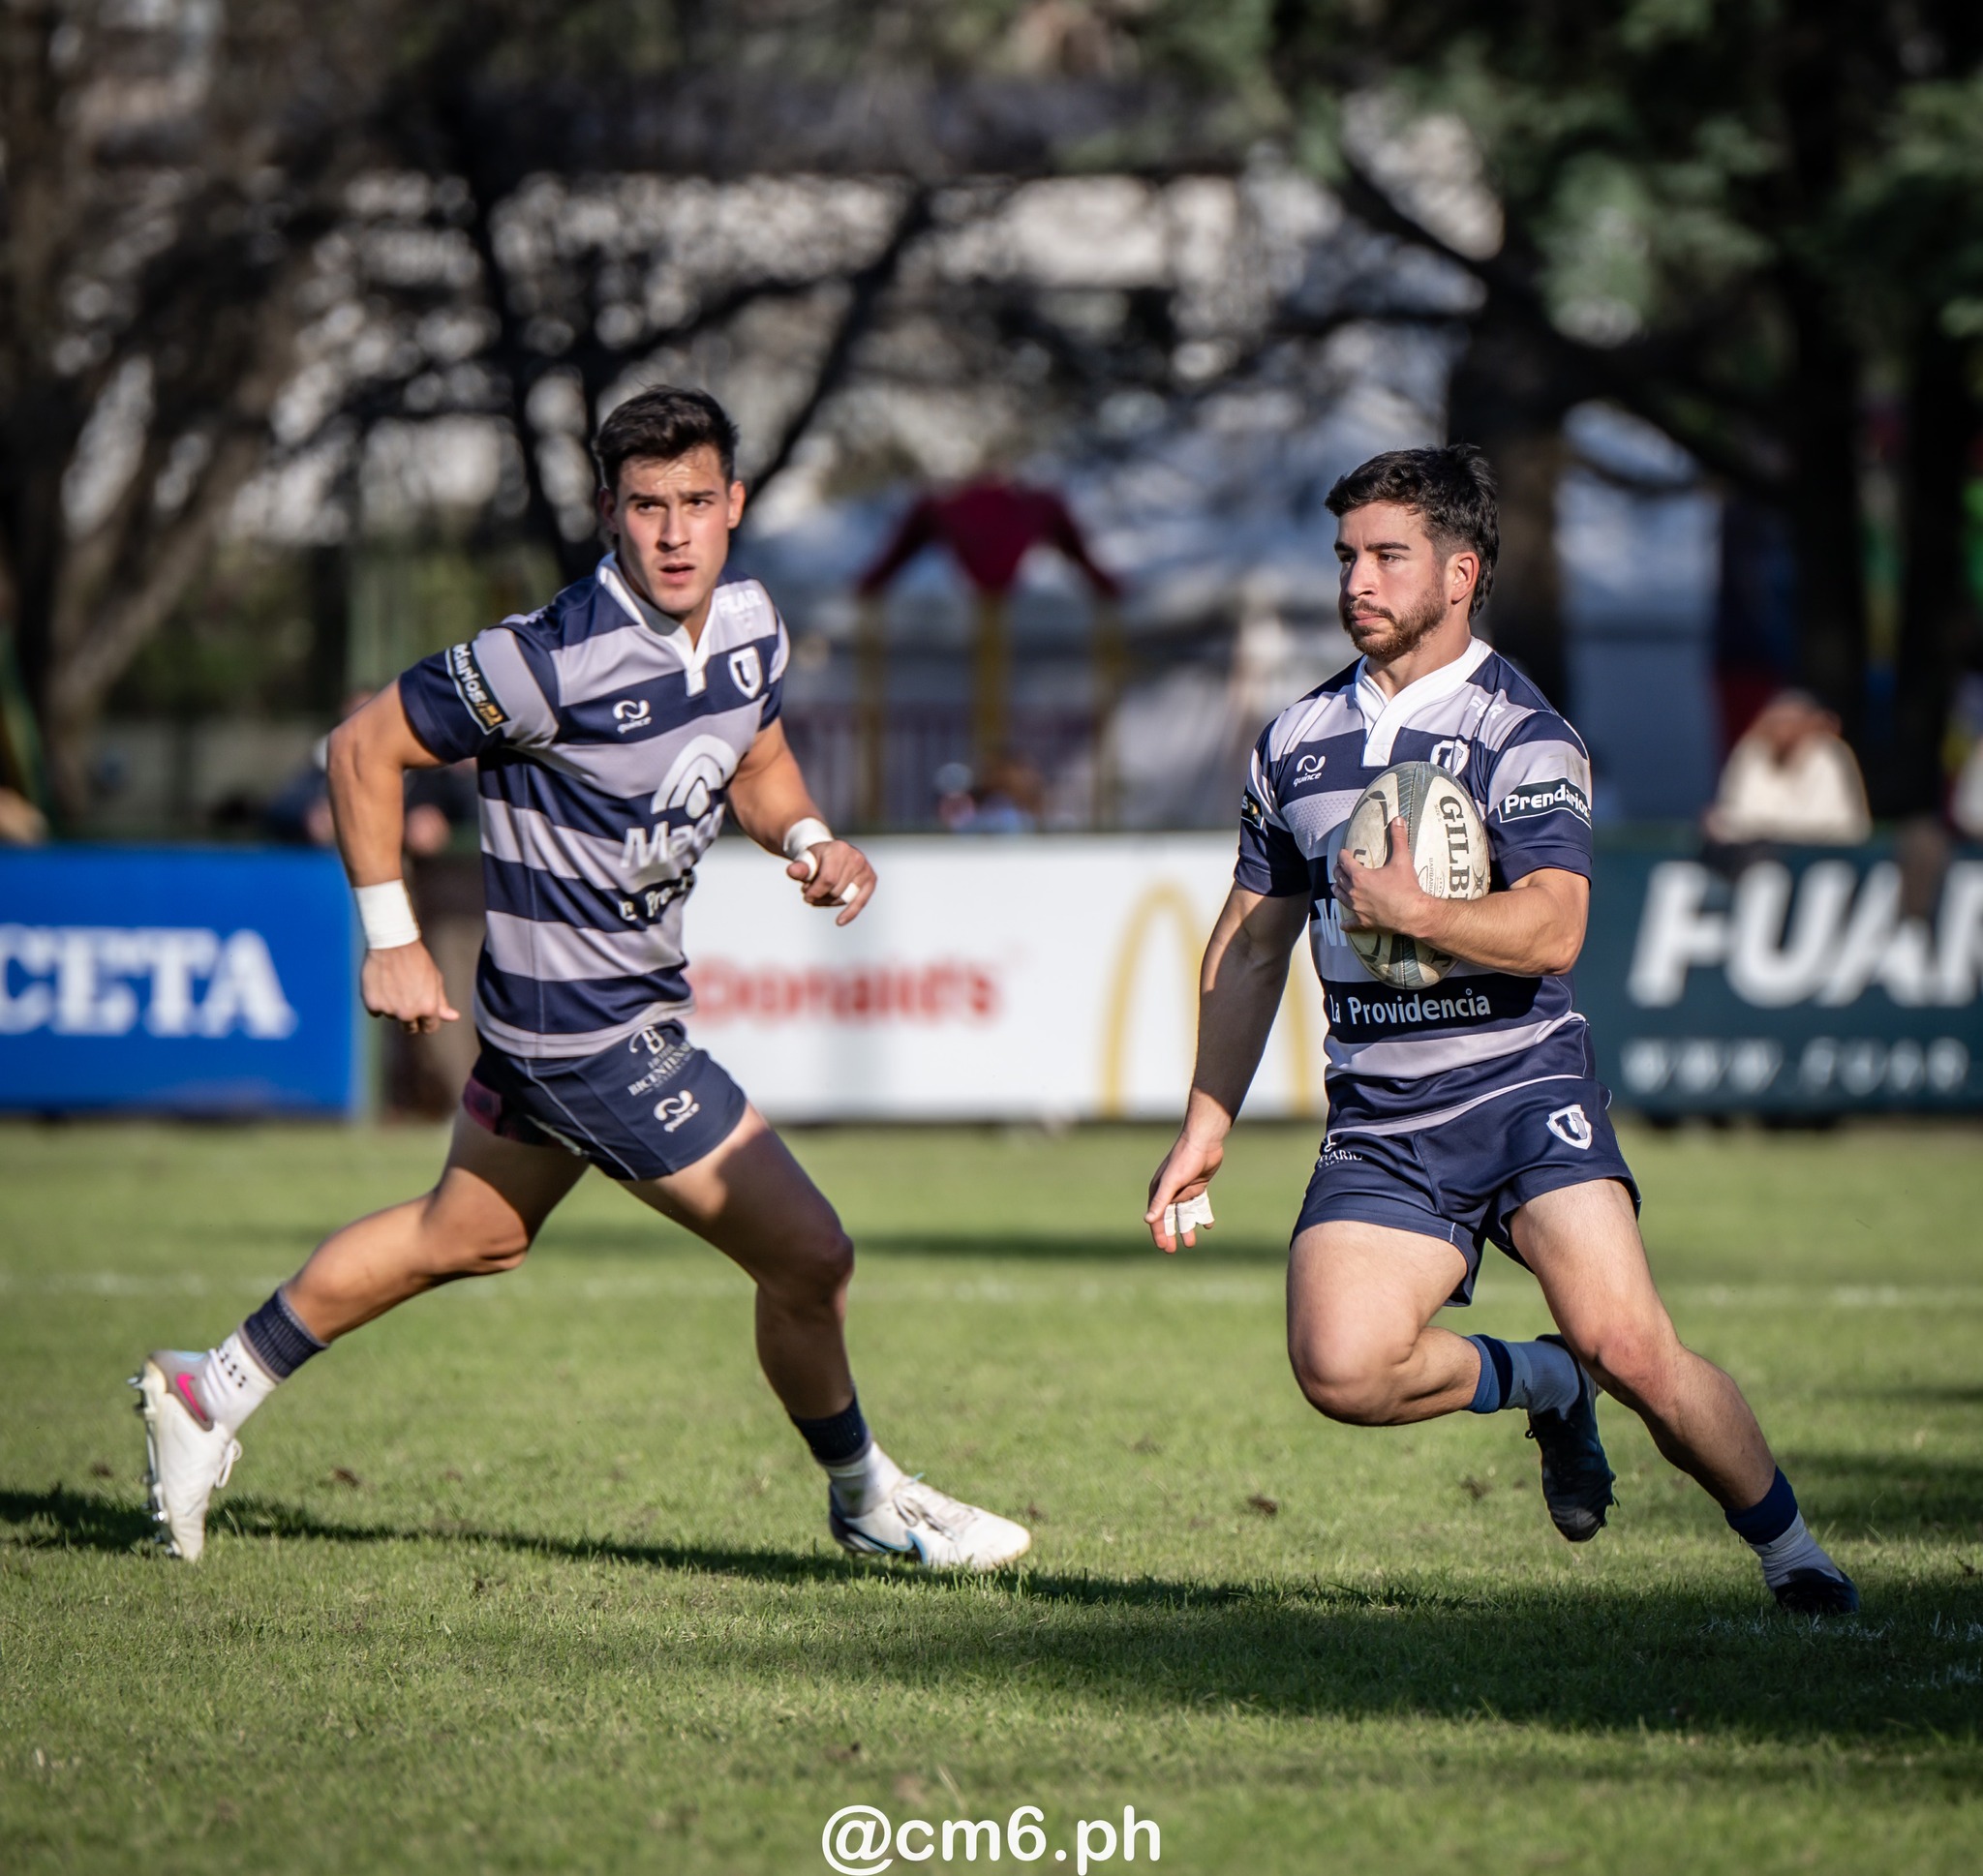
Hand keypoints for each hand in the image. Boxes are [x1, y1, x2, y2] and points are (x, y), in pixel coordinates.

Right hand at [360, 940, 458, 1033]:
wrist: (392, 943)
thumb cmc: (417, 960)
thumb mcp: (435, 979)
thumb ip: (441, 1002)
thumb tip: (453, 1018)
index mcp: (428, 1008)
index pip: (429, 1028)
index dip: (427, 1021)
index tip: (424, 1014)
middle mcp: (408, 1013)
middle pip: (410, 1028)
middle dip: (410, 1019)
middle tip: (407, 998)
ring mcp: (389, 1010)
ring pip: (392, 1016)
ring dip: (393, 1006)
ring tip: (394, 984)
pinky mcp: (372, 1004)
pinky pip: (375, 1011)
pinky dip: (378, 1001)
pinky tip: (382, 985)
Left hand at [786, 838, 876, 926]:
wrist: (831, 852)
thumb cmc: (817, 858)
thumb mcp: (805, 860)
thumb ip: (800, 867)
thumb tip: (792, 871)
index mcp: (839, 848)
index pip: (828, 879)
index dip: (815, 891)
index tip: (805, 895)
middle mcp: (856, 857)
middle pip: (836, 890)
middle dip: (820, 896)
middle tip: (810, 892)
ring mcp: (865, 869)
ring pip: (844, 898)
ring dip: (829, 902)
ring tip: (819, 896)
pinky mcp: (871, 880)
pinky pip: (860, 901)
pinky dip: (850, 913)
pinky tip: (839, 921)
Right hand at [1144, 1131, 1224, 1253]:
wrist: (1204, 1142)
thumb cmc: (1184, 1160)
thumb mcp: (1172, 1182)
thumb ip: (1161, 1201)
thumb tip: (1148, 1220)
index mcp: (1159, 1190)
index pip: (1157, 1217)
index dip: (1159, 1233)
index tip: (1164, 1247)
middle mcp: (1170, 1191)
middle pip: (1169, 1218)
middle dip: (1170, 1234)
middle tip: (1172, 1251)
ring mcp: (1184, 1189)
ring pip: (1184, 1214)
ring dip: (1186, 1228)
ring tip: (1190, 1244)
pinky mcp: (1198, 1186)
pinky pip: (1199, 1205)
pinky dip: (1202, 1215)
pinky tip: (1207, 1225)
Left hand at [1333, 815, 1433, 937]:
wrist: (1414, 913)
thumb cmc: (1407, 887)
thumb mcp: (1402, 860)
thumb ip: (1398, 838)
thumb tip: (1398, 819)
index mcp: (1360, 876)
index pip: (1344, 862)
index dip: (1343, 855)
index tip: (1344, 852)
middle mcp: (1354, 892)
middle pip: (1339, 878)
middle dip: (1339, 871)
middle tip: (1340, 867)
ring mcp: (1357, 909)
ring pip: (1340, 897)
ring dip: (1338, 889)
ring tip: (1338, 886)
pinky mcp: (1363, 923)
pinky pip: (1350, 924)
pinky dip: (1346, 923)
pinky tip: (1344, 924)